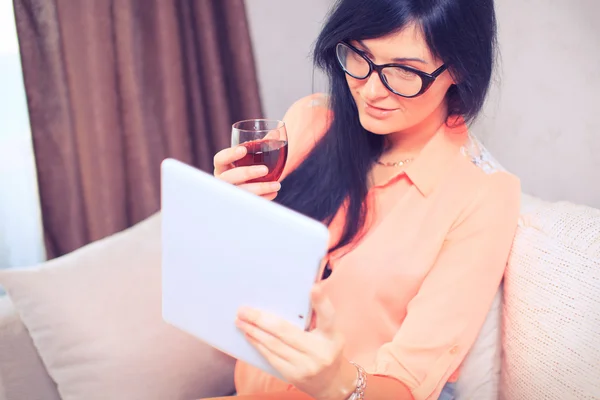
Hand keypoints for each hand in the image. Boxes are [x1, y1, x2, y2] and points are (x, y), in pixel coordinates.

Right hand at [213, 146, 280, 199]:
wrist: (259, 178)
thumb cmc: (254, 162)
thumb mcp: (256, 152)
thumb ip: (263, 143)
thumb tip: (275, 134)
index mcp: (222, 165)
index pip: (220, 159)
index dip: (230, 155)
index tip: (243, 149)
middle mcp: (223, 180)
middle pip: (229, 177)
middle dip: (246, 173)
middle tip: (265, 169)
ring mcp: (231, 192)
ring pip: (241, 192)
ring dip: (259, 188)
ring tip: (277, 185)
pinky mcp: (241, 203)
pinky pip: (251, 202)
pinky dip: (264, 198)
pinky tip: (274, 193)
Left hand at [235, 285, 356, 399]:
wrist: (331, 383)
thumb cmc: (327, 349)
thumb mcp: (329, 333)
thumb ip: (317, 316)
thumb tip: (296, 293)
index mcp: (331, 335)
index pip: (327, 317)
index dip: (321, 302)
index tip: (314, 288)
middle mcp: (320, 351)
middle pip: (285, 331)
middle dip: (261, 319)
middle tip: (244, 310)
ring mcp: (306, 366)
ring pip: (274, 344)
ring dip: (254, 331)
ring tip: (240, 321)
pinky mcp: (293, 375)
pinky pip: (271, 357)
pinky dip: (258, 344)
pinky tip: (250, 335)